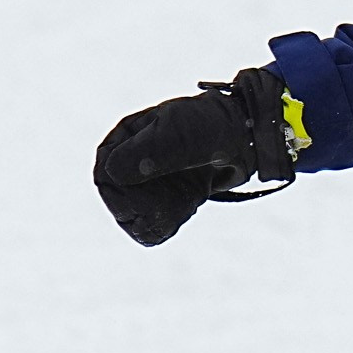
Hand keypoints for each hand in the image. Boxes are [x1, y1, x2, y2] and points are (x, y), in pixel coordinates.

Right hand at [93, 67, 295, 245]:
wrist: (246, 137)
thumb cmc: (212, 127)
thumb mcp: (180, 136)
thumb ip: (149, 153)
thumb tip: (111, 174)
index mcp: (127, 138)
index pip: (105, 174)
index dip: (121, 194)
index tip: (145, 199)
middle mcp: (133, 160)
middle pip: (120, 201)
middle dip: (145, 208)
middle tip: (173, 203)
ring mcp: (151, 181)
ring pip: (136, 216)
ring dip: (159, 217)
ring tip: (186, 202)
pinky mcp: (168, 196)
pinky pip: (153, 223)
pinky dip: (167, 224)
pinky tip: (187, 209)